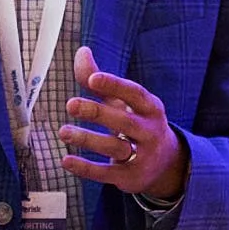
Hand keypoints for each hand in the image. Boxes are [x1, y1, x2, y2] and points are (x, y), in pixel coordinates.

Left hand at [58, 46, 188, 200]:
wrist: (165, 164)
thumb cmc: (137, 123)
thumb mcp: (123, 102)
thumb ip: (100, 80)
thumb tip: (81, 51)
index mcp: (150, 108)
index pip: (134, 93)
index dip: (115, 85)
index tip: (93, 79)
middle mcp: (149, 131)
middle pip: (123, 120)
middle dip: (97, 112)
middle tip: (70, 104)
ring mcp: (142, 156)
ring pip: (114, 147)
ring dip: (87, 139)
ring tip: (63, 132)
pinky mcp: (130, 177)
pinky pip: (106, 173)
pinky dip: (86, 168)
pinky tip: (66, 160)